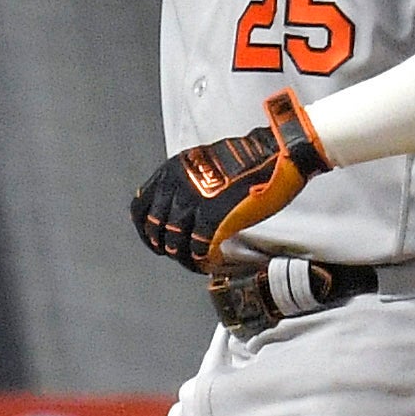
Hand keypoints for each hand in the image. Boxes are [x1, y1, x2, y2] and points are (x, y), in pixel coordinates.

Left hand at [130, 90, 330, 271]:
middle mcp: (177, 185)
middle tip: (179, 254)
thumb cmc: (247, 158)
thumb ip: (186, 185)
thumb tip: (179, 212)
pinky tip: (210, 261)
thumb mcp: (202, 165)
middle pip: (156, 230)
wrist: (274, 154)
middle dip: (166, 247)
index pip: (140, 208)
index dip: (144, 231)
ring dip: (185, 257)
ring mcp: (194, 201)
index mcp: (171, 171)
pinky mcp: (213, 216)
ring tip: (196, 261)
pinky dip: (203, 259)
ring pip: (175, 242)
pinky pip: (199, 247)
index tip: (154, 241)